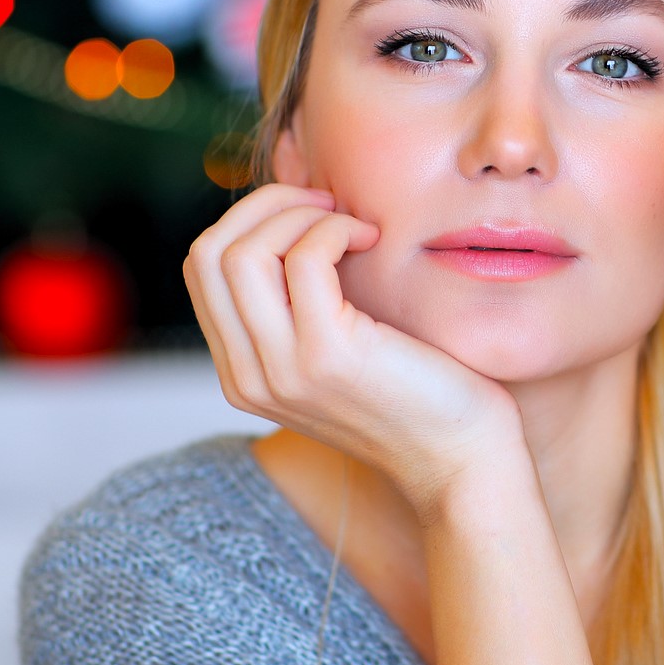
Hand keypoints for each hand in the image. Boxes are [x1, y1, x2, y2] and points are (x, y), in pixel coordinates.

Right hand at [183, 182, 526, 519]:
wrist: (461, 460)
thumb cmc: (415, 391)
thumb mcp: (336, 346)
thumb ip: (298, 301)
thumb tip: (291, 206)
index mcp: (241, 373)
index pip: (202, 269)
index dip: (250, 220)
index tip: (311, 212)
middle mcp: (246, 377)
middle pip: (207, 254)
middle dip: (266, 205)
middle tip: (328, 203)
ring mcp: (281, 370)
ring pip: (242, 252)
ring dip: (302, 214)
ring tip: (353, 225)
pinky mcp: (327, 356)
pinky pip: (304, 258)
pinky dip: (336, 228)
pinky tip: (371, 239)